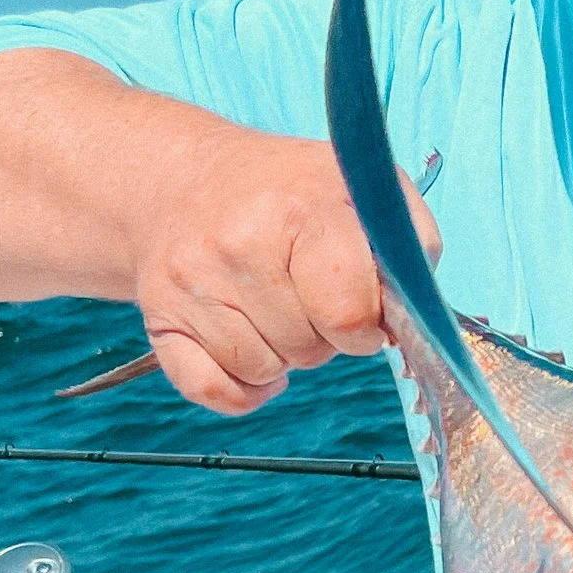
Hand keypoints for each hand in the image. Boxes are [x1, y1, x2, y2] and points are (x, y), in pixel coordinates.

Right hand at [133, 125, 441, 415]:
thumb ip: (408, 245)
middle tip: (307, 293)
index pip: (350, 313)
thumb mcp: (361, 189)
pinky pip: (214, 391)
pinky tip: (250, 349)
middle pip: (309, 349)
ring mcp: (192, 283)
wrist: (182, 181)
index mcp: (298, 208)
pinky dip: (241, 388)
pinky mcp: (159, 318)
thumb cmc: (288, 193)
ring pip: (264, 371)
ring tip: (274, 306)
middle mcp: (237, 243)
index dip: (366, 324)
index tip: (360, 307)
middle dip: (323, 334)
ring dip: (282, 354)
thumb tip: (413, 317)